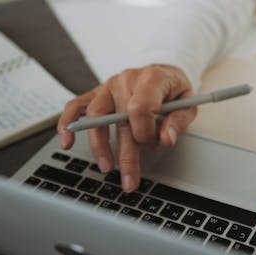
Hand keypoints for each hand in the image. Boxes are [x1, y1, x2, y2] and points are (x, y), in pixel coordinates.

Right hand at [57, 65, 196, 191]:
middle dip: (125, 154)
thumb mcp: (188, 103)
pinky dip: (68, 123)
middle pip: (118, 119)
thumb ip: (178, 121)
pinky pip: (75, 105)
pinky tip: (67, 141)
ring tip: (106, 166)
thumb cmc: (173, 89)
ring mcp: (109, 86)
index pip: (140, 108)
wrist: (163, 72)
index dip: (145, 132)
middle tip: (130, 180)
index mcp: (151, 79)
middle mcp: (127, 81)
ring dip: (99, 145)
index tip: (152, 143)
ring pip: (95, 115)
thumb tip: (166, 139)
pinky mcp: (97, 93)